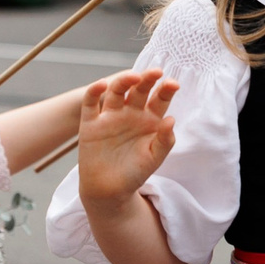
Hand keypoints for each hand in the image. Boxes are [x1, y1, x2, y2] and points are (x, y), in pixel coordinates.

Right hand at [75, 68, 179, 204]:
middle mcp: (130, 113)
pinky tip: (102, 85)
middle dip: (147, 79)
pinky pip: (91, 103)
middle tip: (156, 72)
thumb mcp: (154, 158)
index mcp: (149, 120)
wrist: (109, 190)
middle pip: (139, 90)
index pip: (159, 99)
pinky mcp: (91, 123)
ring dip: (124, 81)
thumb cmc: (134, 173)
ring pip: (117, 91)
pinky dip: (94, 91)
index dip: (166, 90)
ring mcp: (110, 116)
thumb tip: (171, 119)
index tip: (173, 84)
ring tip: (134, 77)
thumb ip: (165, 140)